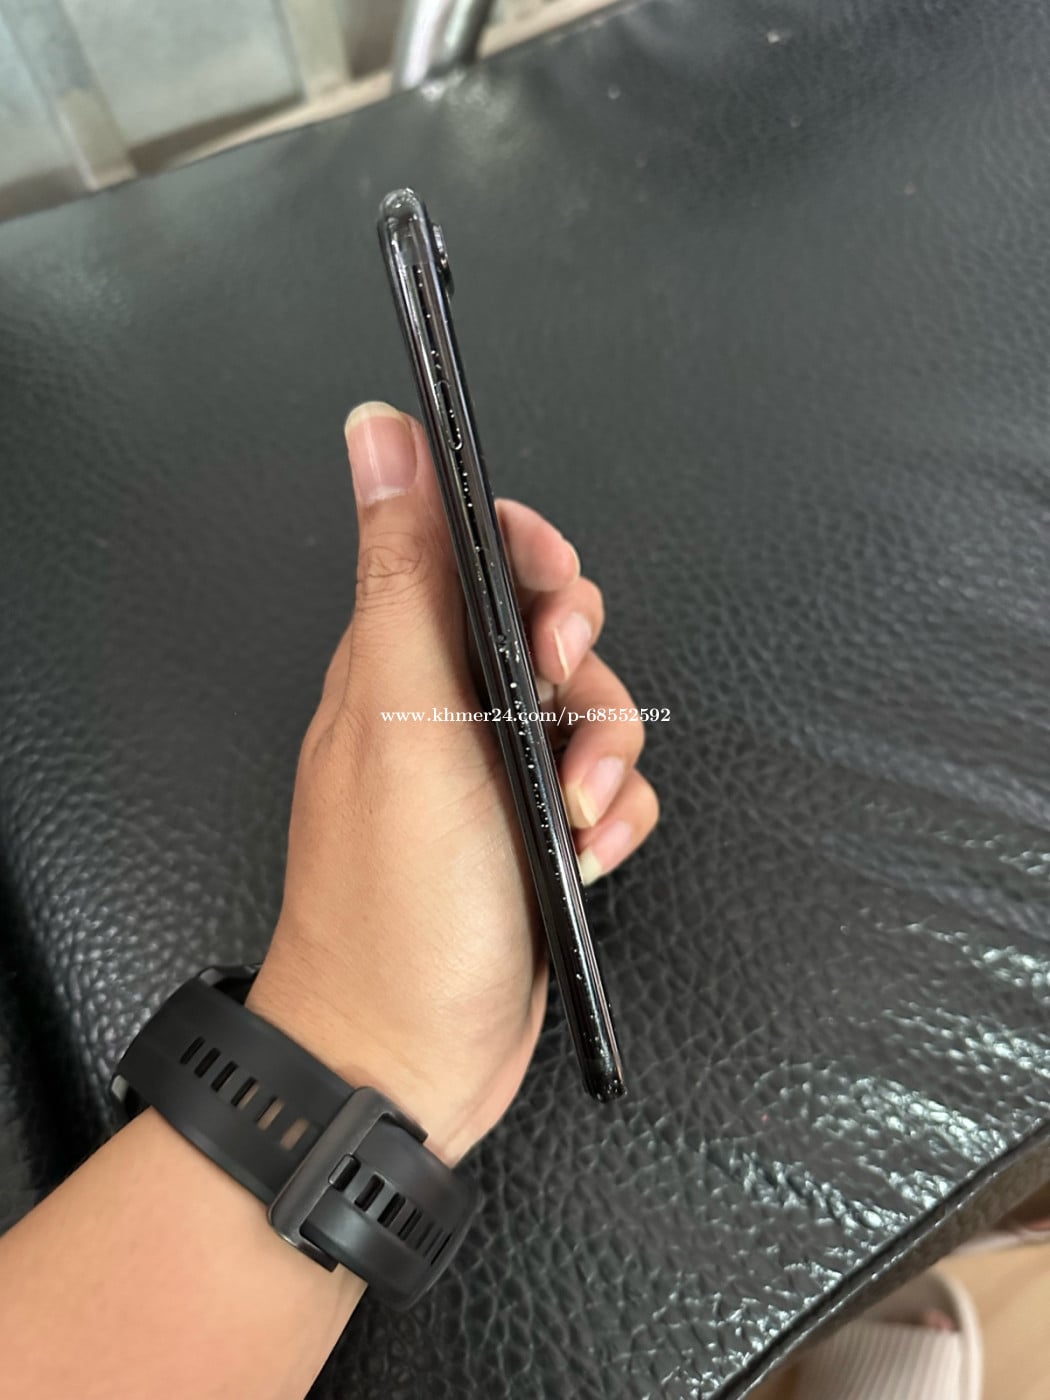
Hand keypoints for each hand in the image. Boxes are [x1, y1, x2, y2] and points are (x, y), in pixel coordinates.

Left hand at [248, 403, 658, 1162]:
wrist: (403, 1058)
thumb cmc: (395, 900)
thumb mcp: (400, 718)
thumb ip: (403, 573)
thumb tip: (377, 432)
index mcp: (398, 661)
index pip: (470, 551)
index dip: (528, 550)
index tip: (556, 595)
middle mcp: (443, 708)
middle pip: (548, 627)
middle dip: (582, 659)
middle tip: (565, 706)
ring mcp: (491, 775)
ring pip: (590, 710)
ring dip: (608, 751)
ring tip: (578, 811)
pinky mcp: (533, 835)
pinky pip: (605, 788)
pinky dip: (614, 814)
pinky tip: (591, 855)